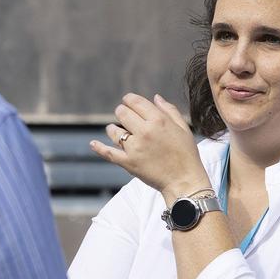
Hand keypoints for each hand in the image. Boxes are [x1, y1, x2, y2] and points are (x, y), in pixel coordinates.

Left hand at [91, 93, 210, 202]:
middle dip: (121, 111)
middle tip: (123, 115)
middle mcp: (145, 132)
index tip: (127, 102)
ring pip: (114, 131)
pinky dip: (99, 147)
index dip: (129, 99)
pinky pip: (108, 153)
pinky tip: (93, 143)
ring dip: (113, 128)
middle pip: (122, 113)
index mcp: (159, 121)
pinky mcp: (128, 163)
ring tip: (115, 130)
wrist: (184, 181)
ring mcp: (135, 148)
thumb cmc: (187, 154)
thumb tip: (155, 97)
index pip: (135, 102)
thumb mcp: (183, 128)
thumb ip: (169, 111)